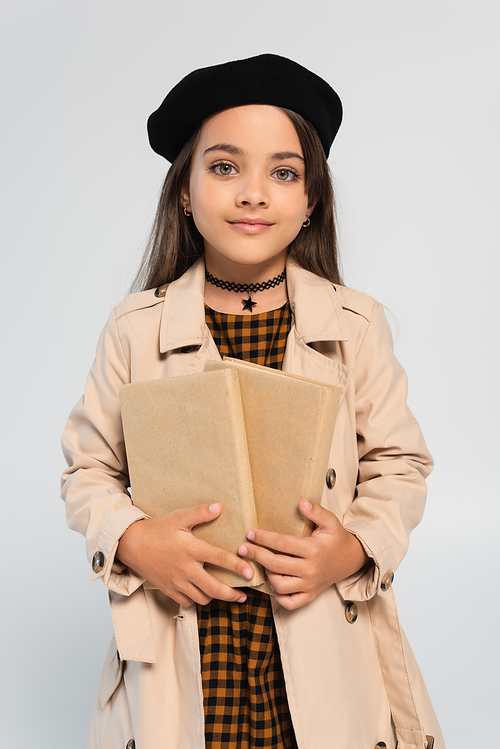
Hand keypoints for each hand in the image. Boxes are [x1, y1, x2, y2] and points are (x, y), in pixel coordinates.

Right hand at [117, 503, 253, 606]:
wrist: (131, 544)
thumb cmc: (156, 529)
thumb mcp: (178, 517)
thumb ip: (200, 513)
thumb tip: (220, 507)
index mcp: (191, 549)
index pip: (220, 559)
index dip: (238, 566)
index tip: (250, 572)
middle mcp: (186, 569)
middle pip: (214, 588)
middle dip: (231, 594)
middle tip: (243, 595)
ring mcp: (177, 582)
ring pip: (202, 598)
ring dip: (214, 597)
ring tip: (223, 593)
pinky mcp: (168, 590)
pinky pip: (187, 602)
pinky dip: (196, 600)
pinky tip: (201, 593)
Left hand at [239, 500, 368, 609]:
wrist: (351, 559)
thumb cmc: (336, 539)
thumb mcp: (330, 521)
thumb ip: (316, 511)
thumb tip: (301, 503)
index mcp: (313, 549)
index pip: (282, 544)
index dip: (263, 538)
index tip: (249, 533)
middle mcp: (311, 569)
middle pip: (276, 564)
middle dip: (256, 555)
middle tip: (242, 548)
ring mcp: (310, 585)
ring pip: (280, 585)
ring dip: (267, 574)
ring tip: (261, 563)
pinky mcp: (311, 595)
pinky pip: (290, 602)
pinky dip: (278, 596)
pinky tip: (273, 583)